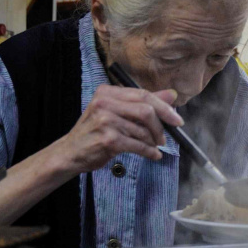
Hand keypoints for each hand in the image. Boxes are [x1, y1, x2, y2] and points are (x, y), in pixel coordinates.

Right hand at [46, 85, 182, 177]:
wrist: (70, 153)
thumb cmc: (95, 132)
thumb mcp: (116, 112)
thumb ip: (142, 102)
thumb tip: (172, 95)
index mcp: (107, 92)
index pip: (143, 94)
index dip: (164, 107)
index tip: (177, 119)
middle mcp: (105, 103)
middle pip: (146, 110)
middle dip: (161, 125)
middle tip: (165, 137)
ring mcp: (106, 121)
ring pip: (143, 130)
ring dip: (153, 142)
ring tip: (153, 147)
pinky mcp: (108, 140)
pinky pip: (138, 145)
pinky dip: (149, 152)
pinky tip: (153, 155)